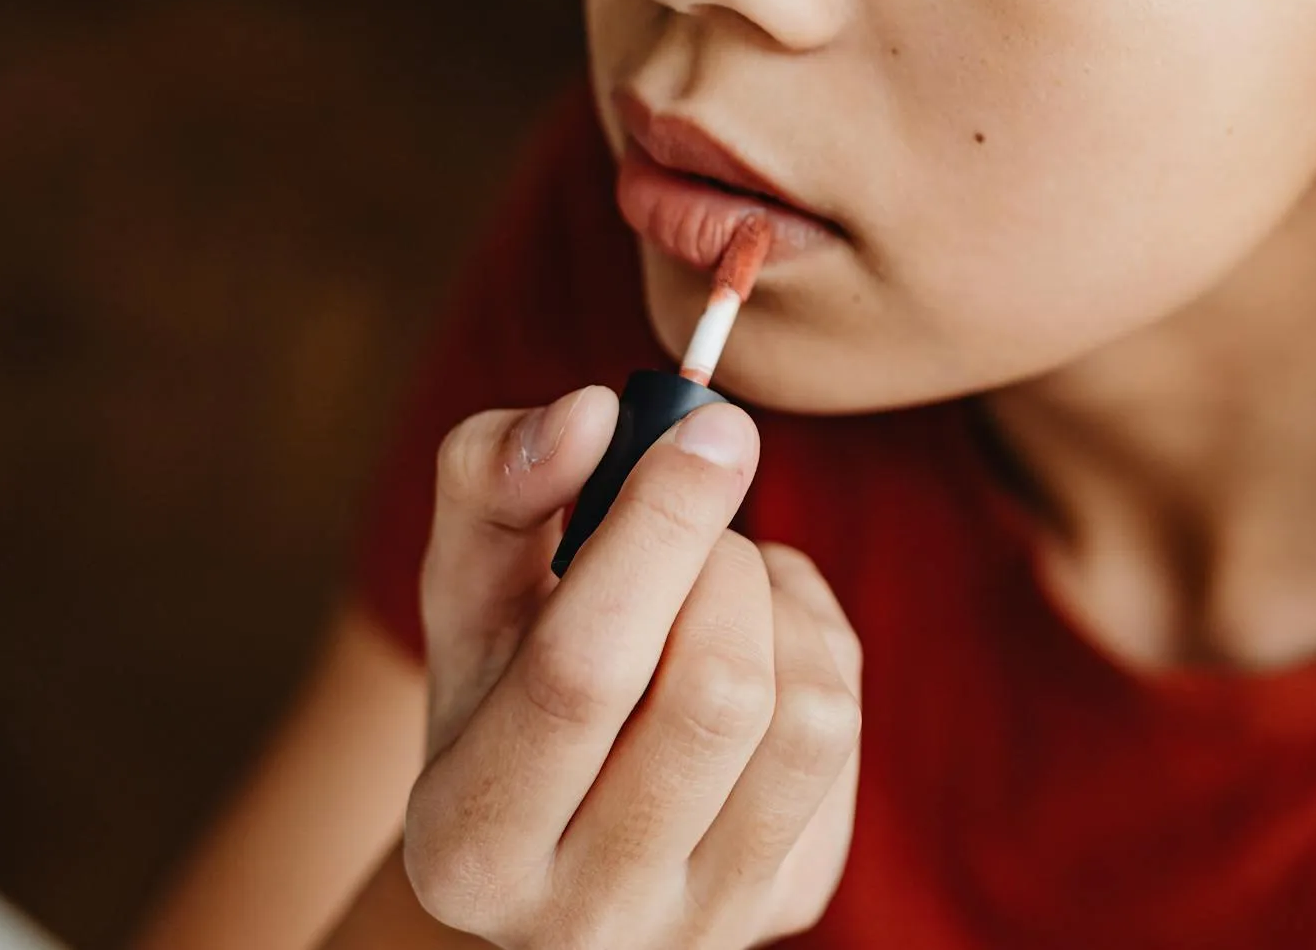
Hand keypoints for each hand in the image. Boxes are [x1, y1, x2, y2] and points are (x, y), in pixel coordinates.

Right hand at [402, 388, 860, 946]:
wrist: (556, 837)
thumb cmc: (502, 680)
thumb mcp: (468, 587)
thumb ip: (493, 482)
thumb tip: (589, 416)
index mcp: (470, 844)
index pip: (583, 673)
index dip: (657, 533)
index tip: (712, 429)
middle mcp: (586, 916)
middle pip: (716, 692)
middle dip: (719, 561)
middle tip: (693, 508)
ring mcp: (705, 921)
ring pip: (809, 714)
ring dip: (778, 602)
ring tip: (720, 578)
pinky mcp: (796, 898)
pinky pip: (847, 731)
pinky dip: (814, 644)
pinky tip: (756, 640)